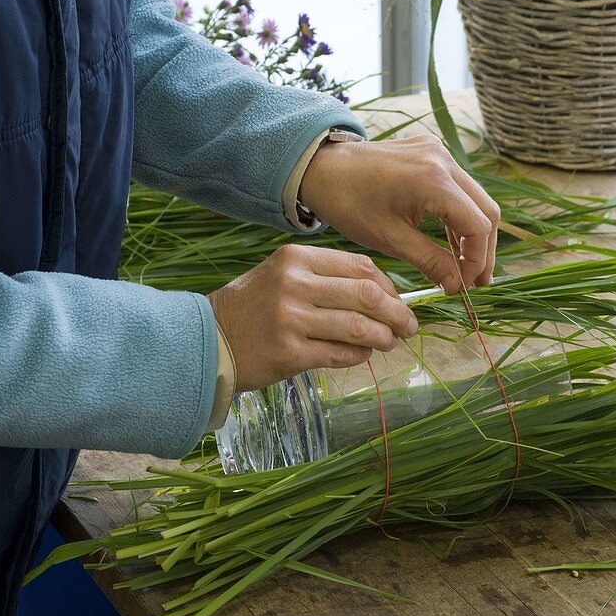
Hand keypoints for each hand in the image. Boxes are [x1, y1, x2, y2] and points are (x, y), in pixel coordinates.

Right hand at [207, 244, 416, 391]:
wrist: (206, 341)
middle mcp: (294, 284)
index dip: (390, 287)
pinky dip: (359, 356)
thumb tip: (384, 295)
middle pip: (367, 295)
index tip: (398, 301)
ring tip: (391, 342)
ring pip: (358, 327)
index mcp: (296, 258)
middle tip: (408, 327)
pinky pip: (340, 354)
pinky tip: (363, 355)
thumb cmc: (252, 308)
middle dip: (397, 314)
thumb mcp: (283, 276)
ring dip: (383, 337)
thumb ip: (327, 279)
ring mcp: (290, 319)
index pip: (360, 267)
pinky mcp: (289, 353)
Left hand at [299, 134, 500, 293]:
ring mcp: (439, 152)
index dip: (477, 260)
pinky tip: (451, 242)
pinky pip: (459, 187)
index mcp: (434, 180)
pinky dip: (460, 215)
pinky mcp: (432, 152)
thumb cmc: (349, 203)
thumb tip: (457, 286)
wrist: (321, 167)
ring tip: (465, 266)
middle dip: (483, 249)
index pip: (478, 225)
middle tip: (476, 281)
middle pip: (487, 210)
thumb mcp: (389, 239)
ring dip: (474, 233)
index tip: (465, 285)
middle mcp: (444, 160)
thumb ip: (430, 261)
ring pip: (477, 199)